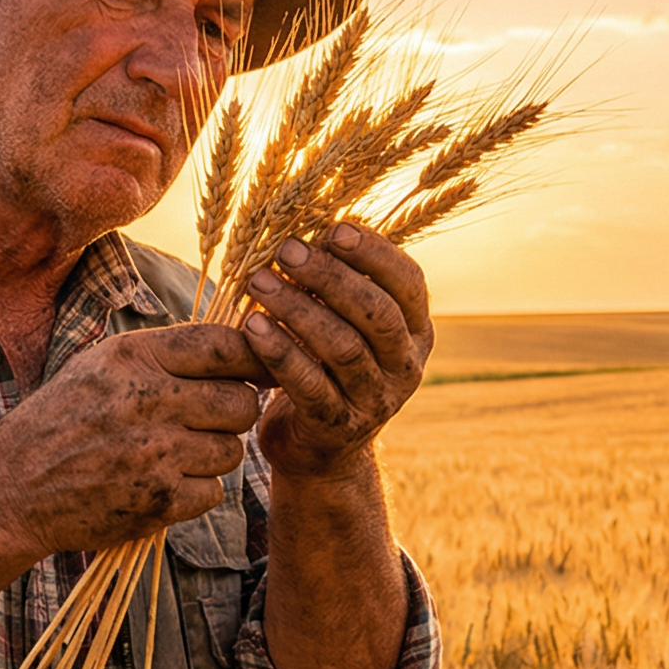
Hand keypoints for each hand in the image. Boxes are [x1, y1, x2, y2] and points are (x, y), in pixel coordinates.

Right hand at [0, 323, 263, 553]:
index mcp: (132, 358)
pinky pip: (213, 492)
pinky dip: (195, 492)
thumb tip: (241, 342)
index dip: (256, 355)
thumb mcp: (101, 365)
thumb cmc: (63, 419)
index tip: (264, 366)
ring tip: (173, 453)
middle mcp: (146, 401)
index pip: (223, 346)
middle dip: (234, 411)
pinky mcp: (157, 501)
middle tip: (208, 419)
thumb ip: (165, 353)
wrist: (12, 488)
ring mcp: (154, 454)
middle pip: (241, 403)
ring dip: (212, 454)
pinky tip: (162, 483)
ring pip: (231, 451)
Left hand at [240, 223, 432, 479]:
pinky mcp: (338, 428)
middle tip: (285, 250)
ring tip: (257, 282)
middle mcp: (405, 367)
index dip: (375, 253)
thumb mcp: (348, 325)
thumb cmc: (327, 366)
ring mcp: (376, 401)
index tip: (333, 228)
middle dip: (329, 277)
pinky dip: (280, 352)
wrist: (321, 451)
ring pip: (343, 348)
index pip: (409, 283)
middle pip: (376, 314)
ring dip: (297, 309)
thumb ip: (343, 283)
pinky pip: (309, 385)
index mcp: (416, 332)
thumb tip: (309, 216)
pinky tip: (251, 327)